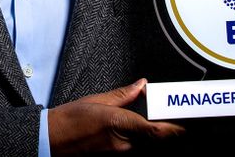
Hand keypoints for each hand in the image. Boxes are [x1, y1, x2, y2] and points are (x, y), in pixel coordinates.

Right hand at [48, 78, 184, 153]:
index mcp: (118, 124)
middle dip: (166, 132)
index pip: (155, 131)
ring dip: (153, 137)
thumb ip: (123, 95)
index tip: (185, 125)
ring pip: (145, 147)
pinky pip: (133, 151)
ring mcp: (117, 155)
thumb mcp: (97, 101)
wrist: (49, 140)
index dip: (173, 130)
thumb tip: (141, 86)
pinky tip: (138, 133)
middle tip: (175, 121)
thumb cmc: (68, 121)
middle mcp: (121, 145)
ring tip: (159, 124)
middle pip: (154, 141)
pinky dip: (141, 142)